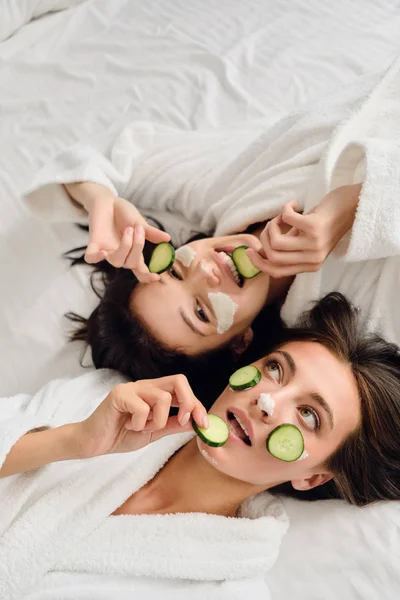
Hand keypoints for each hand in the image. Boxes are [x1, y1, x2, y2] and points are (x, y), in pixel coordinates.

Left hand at [64, 182, 169, 282]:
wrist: (107, 201)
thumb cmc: (124, 213)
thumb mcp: (139, 222)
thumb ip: (150, 233)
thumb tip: (167, 239)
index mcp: (133, 253)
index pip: (141, 271)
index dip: (148, 277)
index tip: (157, 277)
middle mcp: (120, 255)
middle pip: (131, 264)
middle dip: (137, 247)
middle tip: (138, 229)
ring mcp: (107, 251)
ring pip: (117, 261)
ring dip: (125, 246)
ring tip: (129, 229)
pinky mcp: (94, 244)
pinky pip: (91, 257)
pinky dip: (96, 257)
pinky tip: (103, 252)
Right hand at [74, 375, 209, 458]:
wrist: (93, 443)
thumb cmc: (121, 435)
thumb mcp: (154, 432)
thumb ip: (173, 425)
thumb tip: (196, 423)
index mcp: (154, 392)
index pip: (183, 388)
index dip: (197, 405)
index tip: (204, 424)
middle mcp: (145, 386)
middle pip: (179, 380)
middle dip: (188, 402)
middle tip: (182, 422)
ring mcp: (132, 388)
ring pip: (162, 398)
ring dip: (157, 421)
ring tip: (142, 427)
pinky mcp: (118, 395)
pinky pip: (142, 408)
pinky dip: (140, 423)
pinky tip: (128, 425)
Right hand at [246, 184, 360, 277]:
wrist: (352, 206)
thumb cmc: (328, 221)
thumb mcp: (308, 241)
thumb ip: (291, 249)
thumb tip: (262, 251)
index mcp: (310, 266)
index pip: (276, 272)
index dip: (258, 263)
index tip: (250, 250)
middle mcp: (313, 259)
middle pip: (272, 257)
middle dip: (264, 239)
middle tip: (272, 225)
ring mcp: (314, 245)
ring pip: (275, 242)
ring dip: (272, 225)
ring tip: (282, 216)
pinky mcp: (314, 228)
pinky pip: (285, 219)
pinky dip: (284, 209)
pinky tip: (293, 204)